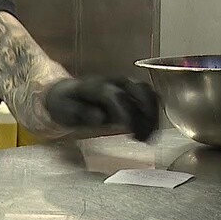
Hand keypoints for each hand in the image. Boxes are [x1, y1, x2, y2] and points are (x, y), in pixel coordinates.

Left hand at [43, 76, 158, 140]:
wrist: (66, 94)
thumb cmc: (66, 105)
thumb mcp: (66, 112)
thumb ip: (82, 114)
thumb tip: (100, 118)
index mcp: (94, 85)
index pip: (114, 94)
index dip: (123, 111)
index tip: (129, 131)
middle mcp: (112, 81)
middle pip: (138, 90)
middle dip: (144, 114)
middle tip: (143, 138)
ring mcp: (124, 83)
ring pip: (148, 92)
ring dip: (152, 115)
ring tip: (148, 136)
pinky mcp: (132, 89)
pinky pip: (150, 97)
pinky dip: (154, 113)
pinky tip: (150, 131)